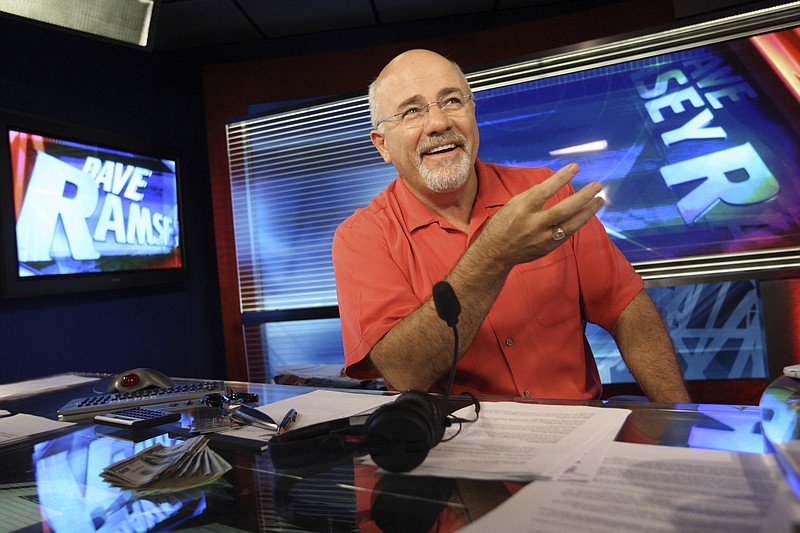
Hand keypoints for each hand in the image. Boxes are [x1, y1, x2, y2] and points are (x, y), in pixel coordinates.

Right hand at [477, 163, 603, 268]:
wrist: (495, 253)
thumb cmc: (502, 224)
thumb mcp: (511, 205)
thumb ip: (531, 195)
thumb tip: (551, 185)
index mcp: (522, 210)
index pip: (544, 191)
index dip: (560, 178)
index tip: (575, 167)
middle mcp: (533, 224)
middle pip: (563, 210)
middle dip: (582, 197)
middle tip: (597, 186)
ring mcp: (542, 238)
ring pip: (570, 224)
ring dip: (587, 212)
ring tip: (600, 200)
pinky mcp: (547, 248)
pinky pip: (567, 233)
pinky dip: (578, 222)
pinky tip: (587, 213)